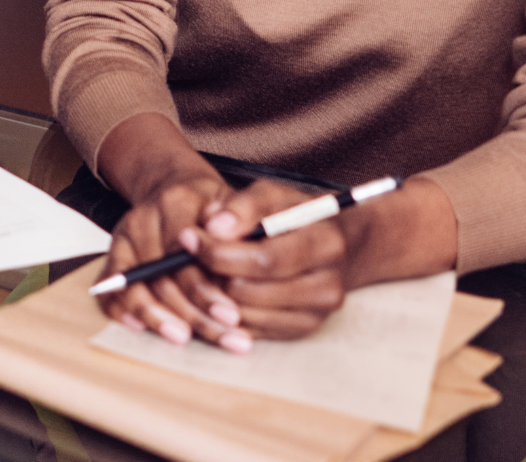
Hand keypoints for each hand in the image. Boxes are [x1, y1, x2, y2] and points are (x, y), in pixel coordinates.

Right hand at [95, 128, 248, 350]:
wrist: (177, 190)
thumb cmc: (211, 207)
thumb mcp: (232, 206)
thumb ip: (237, 226)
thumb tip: (238, 252)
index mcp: (175, 202)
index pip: (184, 253)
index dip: (205, 289)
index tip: (231, 316)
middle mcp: (143, 219)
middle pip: (161, 276)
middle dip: (191, 313)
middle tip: (222, 336)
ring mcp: (123, 238)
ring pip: (134, 287)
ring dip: (159, 319)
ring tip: (184, 338)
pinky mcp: (113, 256)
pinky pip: (110, 289)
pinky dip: (122, 311)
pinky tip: (142, 329)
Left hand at [192, 174, 458, 340]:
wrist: (337, 244)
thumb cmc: (296, 214)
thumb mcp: (273, 195)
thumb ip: (243, 205)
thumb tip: (213, 226)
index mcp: (325, 245)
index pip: (264, 259)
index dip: (220, 251)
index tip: (188, 238)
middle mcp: (327, 287)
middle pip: (252, 291)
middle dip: (212, 273)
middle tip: (188, 255)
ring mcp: (316, 315)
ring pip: (246, 315)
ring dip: (217, 294)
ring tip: (206, 267)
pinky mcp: (302, 331)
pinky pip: (252, 330)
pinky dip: (229, 311)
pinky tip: (222, 286)